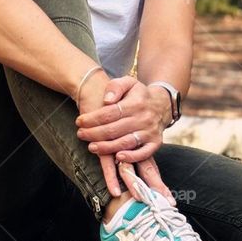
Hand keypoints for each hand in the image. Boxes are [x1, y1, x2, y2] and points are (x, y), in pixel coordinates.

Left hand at [75, 75, 174, 203]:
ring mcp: (150, 132)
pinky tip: (117, 158)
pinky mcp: (156, 143)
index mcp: (136, 103)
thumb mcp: (128, 82)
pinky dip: (131, 157)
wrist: (162, 104)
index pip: (110, 113)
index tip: (79, 121)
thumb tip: (106, 100)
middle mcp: (144, 118)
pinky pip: (144, 153)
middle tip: (80, 134)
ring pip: (125, 143)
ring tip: (91, 147)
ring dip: (107, 147)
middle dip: (94, 133)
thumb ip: (115, 87)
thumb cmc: (138, 94)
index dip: (93, 118)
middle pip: (114, 129)